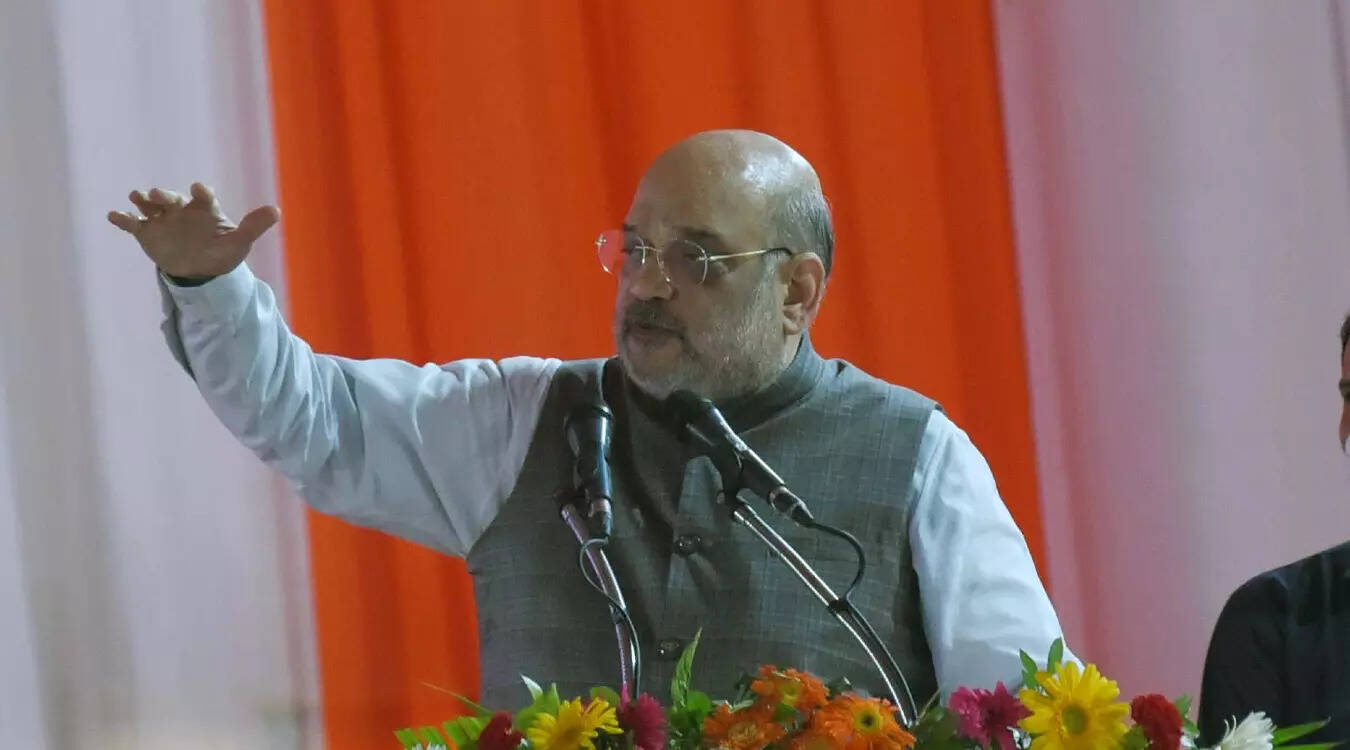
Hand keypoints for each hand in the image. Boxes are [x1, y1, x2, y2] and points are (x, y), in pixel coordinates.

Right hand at [107, 183, 278, 279]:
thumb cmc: (221, 251)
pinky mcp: (147, 232)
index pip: (204, 197)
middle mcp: (182, 209)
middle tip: (157, 194)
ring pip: (151, 207)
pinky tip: (113, 215)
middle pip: (172, 199)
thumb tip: (276, 210)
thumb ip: (254, 226)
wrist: (200, 270)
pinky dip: (123, 218)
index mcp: (205, 209)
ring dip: (143, 201)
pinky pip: (133, 224)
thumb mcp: (239, 242)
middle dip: (165, 196)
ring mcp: (163, 220)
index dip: (201, 192)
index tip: (198, 189)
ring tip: (137, 197)